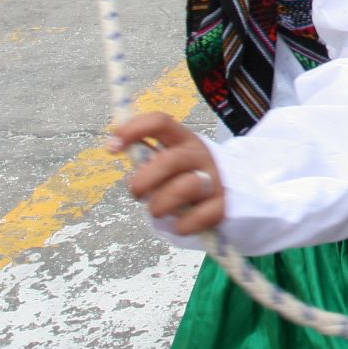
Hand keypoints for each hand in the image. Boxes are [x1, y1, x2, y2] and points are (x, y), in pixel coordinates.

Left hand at [110, 112, 224, 235]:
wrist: (235, 193)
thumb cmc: (188, 178)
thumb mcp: (171, 162)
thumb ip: (148, 158)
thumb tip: (114, 146)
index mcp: (184, 140)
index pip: (161, 122)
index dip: (135, 130)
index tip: (112, 147)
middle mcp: (200, 156)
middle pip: (170, 160)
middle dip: (144, 180)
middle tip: (137, 192)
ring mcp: (215, 179)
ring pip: (186, 187)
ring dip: (162, 204)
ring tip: (157, 212)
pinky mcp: (224, 204)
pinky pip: (200, 216)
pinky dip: (183, 225)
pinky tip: (180, 226)